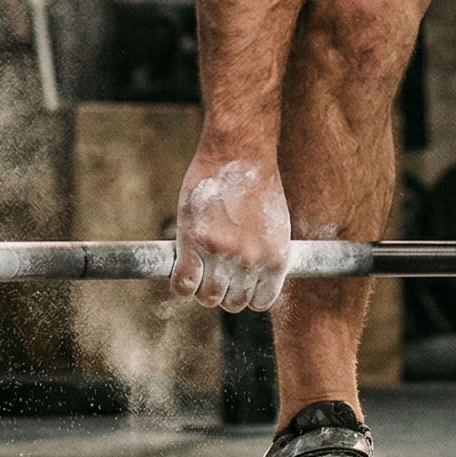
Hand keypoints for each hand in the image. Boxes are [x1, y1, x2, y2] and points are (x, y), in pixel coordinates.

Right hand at [173, 149, 290, 312]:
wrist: (240, 153)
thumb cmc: (257, 182)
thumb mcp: (275, 224)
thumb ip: (265, 253)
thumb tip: (253, 276)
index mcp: (275, 258)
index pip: (260, 301)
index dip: (247, 295)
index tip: (238, 285)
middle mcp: (250, 261)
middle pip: (232, 303)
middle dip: (223, 293)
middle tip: (214, 275)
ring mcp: (221, 253)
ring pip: (207, 297)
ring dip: (201, 290)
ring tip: (199, 271)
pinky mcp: (194, 242)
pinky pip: (183, 284)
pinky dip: (180, 284)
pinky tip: (182, 270)